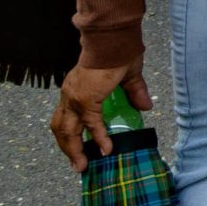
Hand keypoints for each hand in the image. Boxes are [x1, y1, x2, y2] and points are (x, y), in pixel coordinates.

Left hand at [48, 52, 152, 173]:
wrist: (114, 40)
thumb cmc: (119, 51)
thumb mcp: (128, 76)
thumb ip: (135, 92)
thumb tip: (146, 107)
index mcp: (76, 90)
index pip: (66, 118)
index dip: (72, 135)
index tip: (79, 150)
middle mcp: (69, 95)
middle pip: (60, 128)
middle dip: (68, 148)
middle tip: (78, 165)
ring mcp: (74, 98)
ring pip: (66, 130)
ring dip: (73, 150)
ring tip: (82, 165)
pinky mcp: (86, 99)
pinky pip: (91, 124)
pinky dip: (98, 138)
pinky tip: (106, 149)